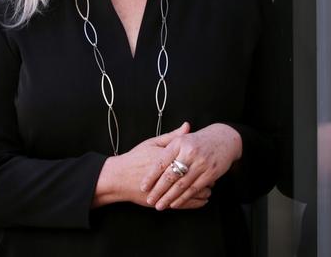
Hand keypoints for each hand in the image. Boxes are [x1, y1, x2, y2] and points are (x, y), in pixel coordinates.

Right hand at [93, 122, 211, 208]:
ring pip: (192, 192)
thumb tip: (187, 126)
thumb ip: (172, 136)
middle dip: (206, 177)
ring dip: (203, 191)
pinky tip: (203, 200)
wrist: (118, 178)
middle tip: (212, 174)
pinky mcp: (163, 202)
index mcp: (168, 158)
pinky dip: (196, 203)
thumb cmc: (135, 158)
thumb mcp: (152, 142)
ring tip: (209, 187)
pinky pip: (185, 204)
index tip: (209, 159)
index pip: (193, 160)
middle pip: (195, 177)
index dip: (204, 161)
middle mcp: (168, 174)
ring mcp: (166, 190)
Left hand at [141, 123, 241, 210]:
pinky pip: (194, 189)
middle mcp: (190, 152)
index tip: (143, 186)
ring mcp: (201, 163)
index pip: (161, 162)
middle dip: (159, 190)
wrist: (224, 139)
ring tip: (160, 205)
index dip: (151, 176)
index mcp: (179, 143)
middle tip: (150, 199)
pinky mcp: (210, 173)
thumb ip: (166, 145)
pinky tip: (175, 204)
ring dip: (169, 198)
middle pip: (170, 175)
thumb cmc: (198, 140)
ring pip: (181, 185)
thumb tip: (149, 160)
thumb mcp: (182, 138)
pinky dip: (183, 198)